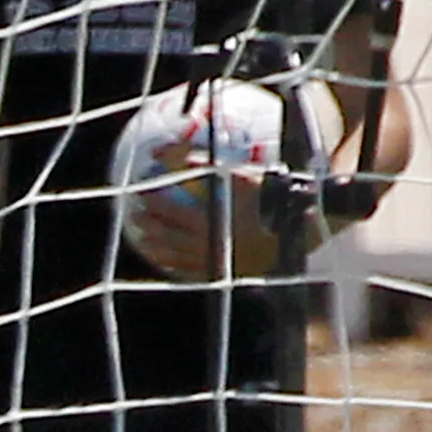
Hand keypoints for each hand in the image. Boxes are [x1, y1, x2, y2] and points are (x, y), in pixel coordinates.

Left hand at [127, 149, 297, 280]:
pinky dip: (175, 265)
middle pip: (168, 236)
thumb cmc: (272, 202)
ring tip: (145, 240)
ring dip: (157, 248)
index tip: (142, 193)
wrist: (295, 236)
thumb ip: (212, 167)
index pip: (171, 212)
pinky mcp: (221, 273)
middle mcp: (205, 245)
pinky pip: (191, 271)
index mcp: (209, 222)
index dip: (154, 202)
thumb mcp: (245, 178)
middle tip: (136, 216)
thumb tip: (185, 158)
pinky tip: (169, 262)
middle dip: (150, 225)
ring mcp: (212, 261)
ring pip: (175, 256)